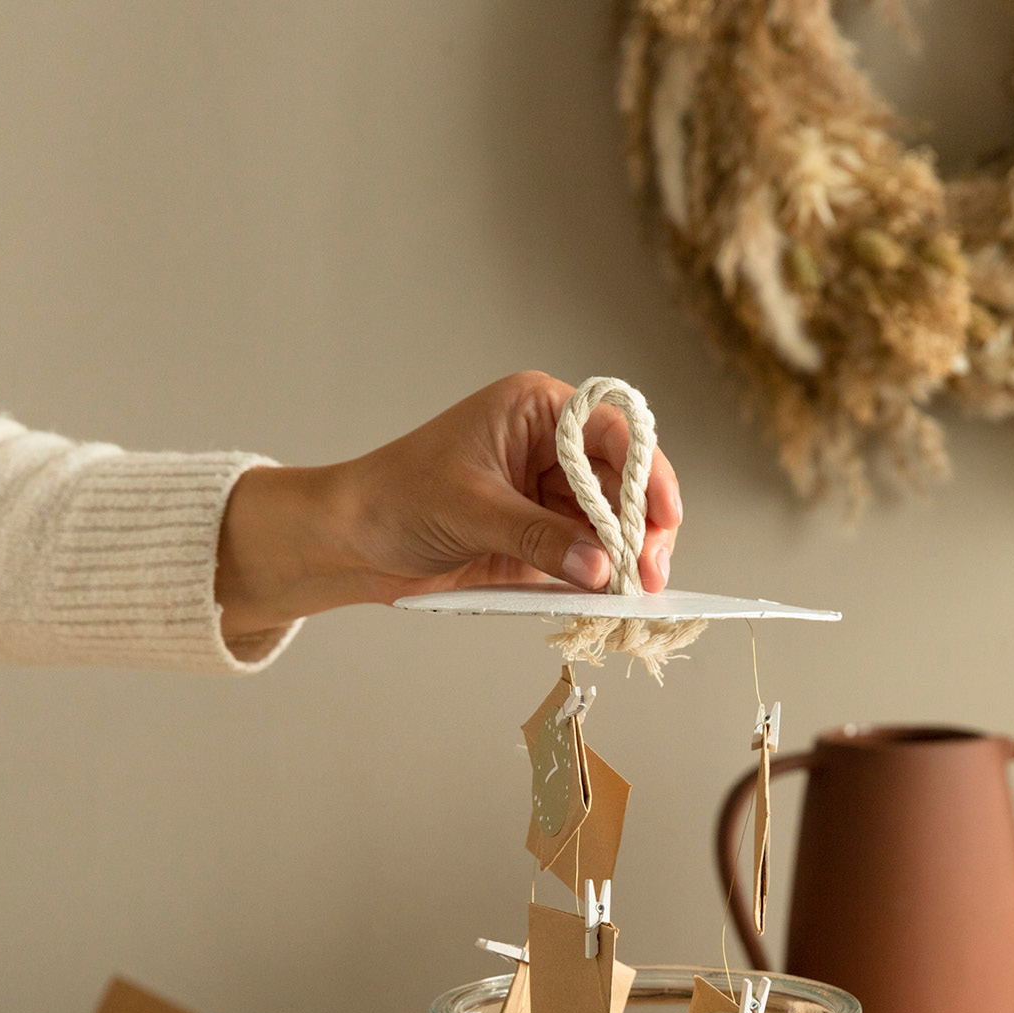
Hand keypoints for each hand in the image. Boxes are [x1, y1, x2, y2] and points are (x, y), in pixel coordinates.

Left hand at [215, 370, 683, 641]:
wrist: (353, 542)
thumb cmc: (396, 499)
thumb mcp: (470, 511)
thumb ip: (538, 538)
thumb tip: (601, 567)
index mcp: (537, 410)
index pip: (614, 430)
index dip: (647, 471)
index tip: (661, 516)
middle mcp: (553, 447)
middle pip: (625, 482)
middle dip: (642, 527)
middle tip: (651, 573)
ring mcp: (551, 496)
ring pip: (613, 525)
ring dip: (627, 560)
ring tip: (636, 594)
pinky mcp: (545, 540)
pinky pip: (589, 558)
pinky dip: (604, 581)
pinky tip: (614, 600)